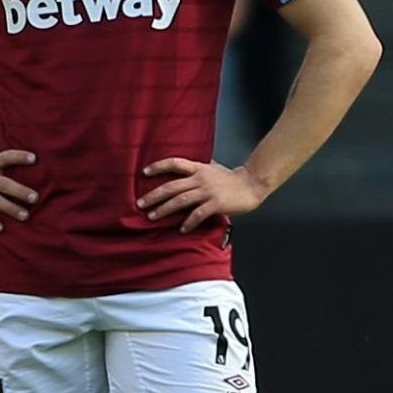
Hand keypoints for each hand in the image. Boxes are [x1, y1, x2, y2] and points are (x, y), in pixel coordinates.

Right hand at [0, 148, 36, 232]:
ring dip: (10, 208)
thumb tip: (32, 156)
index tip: (34, 158)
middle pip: (3, 183)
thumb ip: (4, 159)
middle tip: (35, 198)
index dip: (19, 157)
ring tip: (25, 215)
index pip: (6, 157)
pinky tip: (0, 228)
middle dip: (20, 191)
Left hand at [139, 158, 267, 232]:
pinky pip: (198, 214)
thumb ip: (198, 168)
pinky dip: (188, 222)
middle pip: (171, 186)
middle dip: (154, 195)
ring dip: (164, 209)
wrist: (251, 184)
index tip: (144, 172)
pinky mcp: (215, 204)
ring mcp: (207, 191)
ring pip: (180, 200)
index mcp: (198, 168)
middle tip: (140, 203)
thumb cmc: (232, 178)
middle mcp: (200, 178)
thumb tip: (185, 167)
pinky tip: (182, 229)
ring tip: (152, 216)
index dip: (158, 167)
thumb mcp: (213, 167)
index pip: (174, 163)